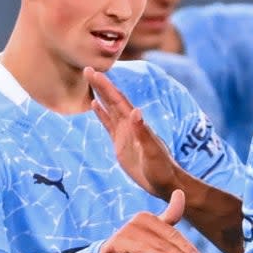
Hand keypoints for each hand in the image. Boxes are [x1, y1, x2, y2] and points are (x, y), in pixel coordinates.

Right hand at [85, 66, 180, 199]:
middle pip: (112, 100)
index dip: (106, 86)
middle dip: (101, 85)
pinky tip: (95, 104)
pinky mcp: (120, 144)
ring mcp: (124, 133)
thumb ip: (143, 133)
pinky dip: (101, 113)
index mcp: (136, 124)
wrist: (165, 183)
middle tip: (87, 69)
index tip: (95, 72)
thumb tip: (135, 111)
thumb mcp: (152, 152)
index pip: (118, 100)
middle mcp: (130, 125)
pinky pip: (108, 124)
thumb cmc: (162, 168)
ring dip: (100, 95)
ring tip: (90, 81)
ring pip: (110, 109)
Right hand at [99, 189, 200, 252]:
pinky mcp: (118, 243)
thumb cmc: (134, 243)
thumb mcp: (154, 231)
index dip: (186, 245)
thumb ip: (170, 215)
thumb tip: (180, 191)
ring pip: (155, 245)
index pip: (172, 233)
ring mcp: (127, 231)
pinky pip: (140, 250)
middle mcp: (138, 221)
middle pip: (166, 239)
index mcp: (148, 218)